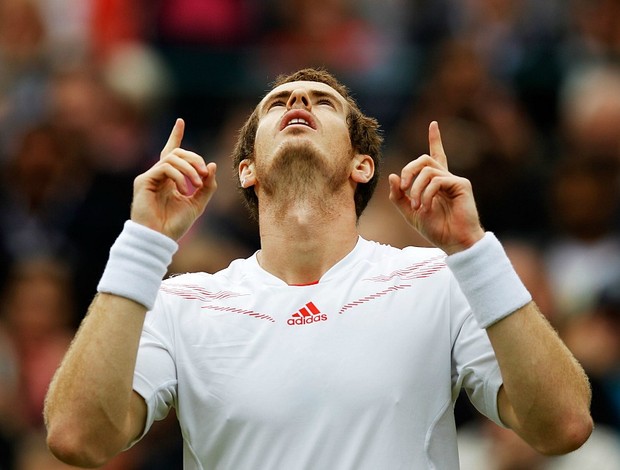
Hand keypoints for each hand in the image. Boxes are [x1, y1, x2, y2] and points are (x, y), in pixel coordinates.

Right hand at [131, 119, 216, 239]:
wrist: (160, 238)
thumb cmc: (176, 224)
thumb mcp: (198, 203)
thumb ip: (207, 186)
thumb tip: (212, 165)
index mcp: (170, 179)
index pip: (172, 152)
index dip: (176, 136)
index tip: (180, 121)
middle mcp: (158, 175)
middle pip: (176, 153)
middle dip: (194, 158)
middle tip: (204, 173)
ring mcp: (149, 177)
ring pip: (172, 158)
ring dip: (189, 168)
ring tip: (197, 183)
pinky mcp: (144, 181)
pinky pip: (165, 168)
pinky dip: (179, 176)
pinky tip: (184, 190)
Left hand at [388, 121, 483, 253]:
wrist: (454, 242)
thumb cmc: (436, 229)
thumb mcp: (409, 213)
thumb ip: (399, 196)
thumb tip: (393, 176)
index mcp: (435, 182)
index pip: (435, 156)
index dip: (435, 139)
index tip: (434, 124)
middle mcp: (446, 178)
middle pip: (423, 159)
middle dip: (408, 170)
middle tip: (403, 187)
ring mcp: (454, 180)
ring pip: (427, 171)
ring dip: (415, 189)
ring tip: (416, 206)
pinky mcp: (461, 185)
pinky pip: (437, 180)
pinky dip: (426, 194)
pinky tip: (426, 207)